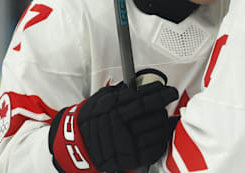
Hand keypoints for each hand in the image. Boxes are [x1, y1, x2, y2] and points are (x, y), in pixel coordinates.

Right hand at [48, 71, 178, 172]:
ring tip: (160, 117)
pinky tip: (160, 132)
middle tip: (165, 101)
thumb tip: (141, 85)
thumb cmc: (88, 120)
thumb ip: (120, 92)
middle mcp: (118, 126)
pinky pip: (154, 149)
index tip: (169, 90)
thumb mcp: (100, 98)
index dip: (159, 93)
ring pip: (156, 130)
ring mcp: (125, 144)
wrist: (74, 144)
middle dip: (162, 105)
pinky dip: (161, 139)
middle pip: (152, 113)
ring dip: (163, 121)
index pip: (142, 99)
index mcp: (112, 109)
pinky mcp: (130, 159)